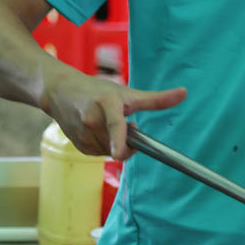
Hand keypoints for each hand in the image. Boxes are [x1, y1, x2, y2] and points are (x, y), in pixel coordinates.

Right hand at [42, 70, 186, 159]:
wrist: (59, 91)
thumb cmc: (96, 90)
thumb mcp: (126, 93)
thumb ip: (156, 99)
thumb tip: (185, 93)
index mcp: (107, 103)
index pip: (115, 125)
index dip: (119, 142)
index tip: (120, 154)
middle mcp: (92, 120)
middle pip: (121, 145)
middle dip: (127, 138)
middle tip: (121, 120)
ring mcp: (83, 134)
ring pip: (111, 151)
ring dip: (114, 143)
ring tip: (104, 122)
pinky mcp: (79, 146)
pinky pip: (101, 154)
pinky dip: (103, 146)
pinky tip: (94, 130)